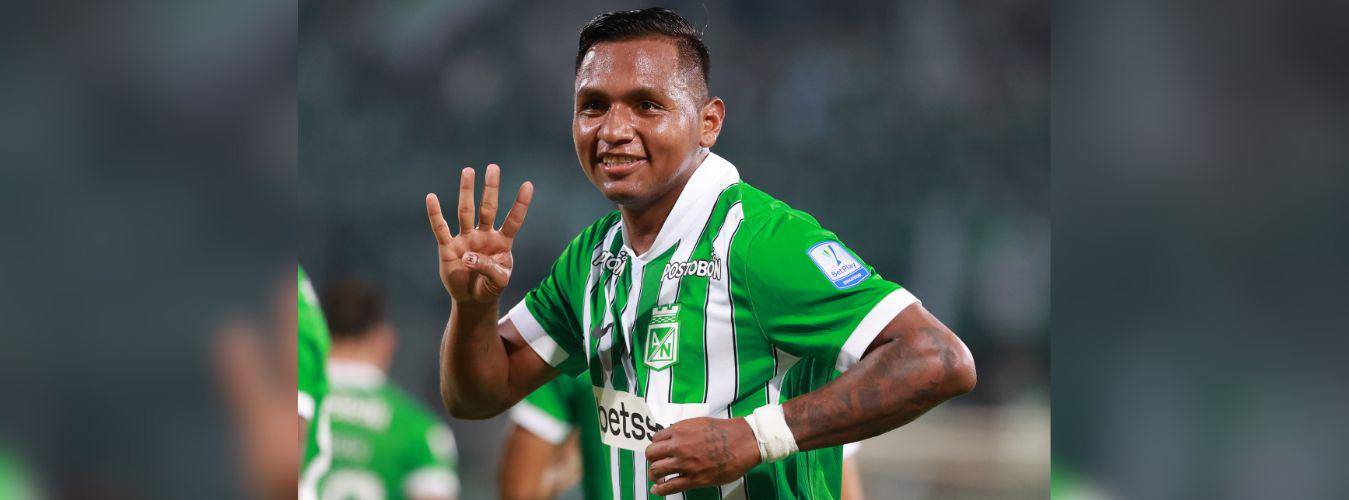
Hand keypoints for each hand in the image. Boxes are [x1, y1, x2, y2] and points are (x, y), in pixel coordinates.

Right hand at [426, 164, 533, 304]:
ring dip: (467, 192)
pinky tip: (431, 197)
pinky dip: (435, 214)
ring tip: (468, 171)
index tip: (528, 184)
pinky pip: (441, 228)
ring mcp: (466, 239)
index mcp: (502, 242)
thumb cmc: (490, 287)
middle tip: (493, 167)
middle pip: (488, 208)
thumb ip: (489, 269)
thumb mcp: (499, 281)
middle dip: (491, 188)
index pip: (514, 220)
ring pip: (466, 212)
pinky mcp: (448, 248)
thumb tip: (468, 256)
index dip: (521, 204)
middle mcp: (484, 235)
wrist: (472, 300)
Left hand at [645, 417, 761, 494]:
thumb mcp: (699, 423)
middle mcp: (678, 446)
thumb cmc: (725, 430)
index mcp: (680, 430)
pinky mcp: (694, 479)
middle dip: (652, 460)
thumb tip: (674, 438)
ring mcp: (685, 463)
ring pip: (656, 470)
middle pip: (651, 454)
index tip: (660, 451)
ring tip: (657, 478)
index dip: (657, 446)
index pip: (656, 439)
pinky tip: (657, 491)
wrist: (743, 442)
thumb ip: (684, 430)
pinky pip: (669, 486)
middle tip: (658, 464)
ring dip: (654, 475)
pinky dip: (659, 490)